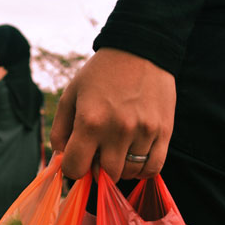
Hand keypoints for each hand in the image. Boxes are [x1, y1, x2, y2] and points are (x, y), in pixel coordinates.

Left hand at [50, 48, 175, 181]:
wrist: (140, 49)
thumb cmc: (100, 73)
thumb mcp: (70, 95)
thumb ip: (60, 129)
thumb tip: (60, 158)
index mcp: (90, 122)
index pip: (75, 168)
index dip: (72, 168)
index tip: (77, 159)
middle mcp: (118, 130)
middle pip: (105, 175)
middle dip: (97, 170)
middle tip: (98, 154)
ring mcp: (144, 132)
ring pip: (129, 173)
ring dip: (120, 169)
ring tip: (117, 151)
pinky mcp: (164, 131)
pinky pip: (153, 168)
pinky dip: (142, 170)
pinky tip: (135, 156)